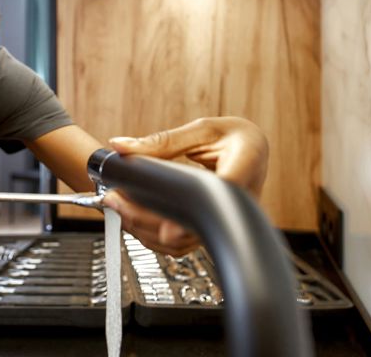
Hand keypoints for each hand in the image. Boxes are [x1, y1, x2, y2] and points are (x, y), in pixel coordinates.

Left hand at [104, 116, 268, 255]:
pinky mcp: (214, 228)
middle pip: (194, 224)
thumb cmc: (234, 137)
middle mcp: (242, 199)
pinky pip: (184, 242)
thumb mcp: (202, 130)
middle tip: (117, 200)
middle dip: (149, 218)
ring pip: (186, 241)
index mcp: (245, 164)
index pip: (222, 196)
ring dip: (147, 229)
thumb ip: (162, 140)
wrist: (253, 151)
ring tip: (119, 206)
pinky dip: (155, 235)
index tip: (168, 229)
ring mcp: (228, 219)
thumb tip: (121, 146)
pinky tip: (134, 217)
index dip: (194, 215)